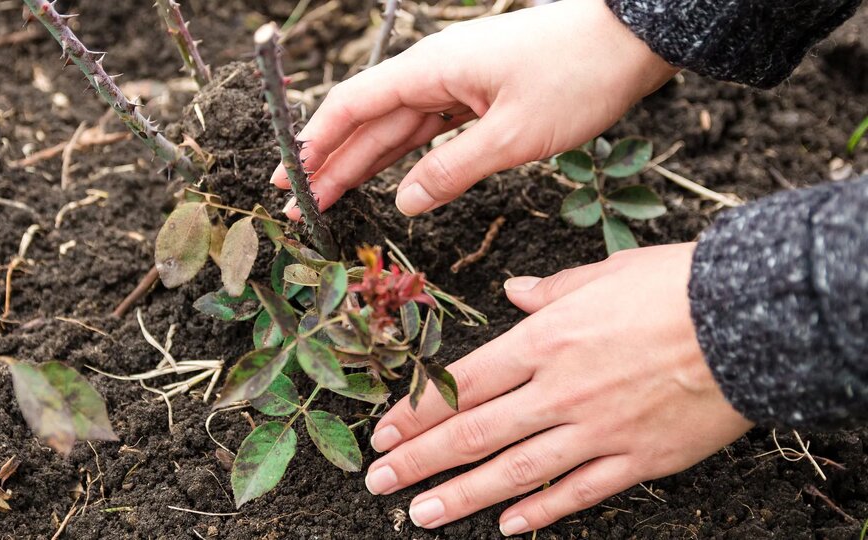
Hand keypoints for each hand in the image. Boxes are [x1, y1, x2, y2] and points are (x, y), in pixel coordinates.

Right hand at [272, 0, 677, 218]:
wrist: (634, 40)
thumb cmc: (579, 77)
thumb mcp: (513, 135)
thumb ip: (452, 171)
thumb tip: (403, 202)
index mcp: (431, 69)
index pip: (353, 105)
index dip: (315, 142)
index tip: (287, 177)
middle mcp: (435, 72)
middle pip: (368, 122)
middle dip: (331, 164)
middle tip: (300, 207)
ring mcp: (457, 84)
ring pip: (396, 130)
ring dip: (363, 165)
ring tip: (329, 201)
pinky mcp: (480, 97)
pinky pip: (430, 131)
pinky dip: (407, 159)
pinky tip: (390, 184)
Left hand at [364, 243, 752, 534]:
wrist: (750, 318)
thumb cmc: (675, 287)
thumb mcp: (603, 274)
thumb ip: (549, 292)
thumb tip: (512, 291)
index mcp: (544, 341)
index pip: (462, 384)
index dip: (416, 413)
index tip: (382, 434)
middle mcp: (560, 391)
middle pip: (474, 432)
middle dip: (419, 461)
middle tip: (377, 483)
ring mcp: (597, 430)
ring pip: (514, 472)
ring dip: (461, 495)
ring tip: (420, 514)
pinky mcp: (637, 459)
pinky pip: (579, 492)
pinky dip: (541, 513)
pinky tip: (508, 527)